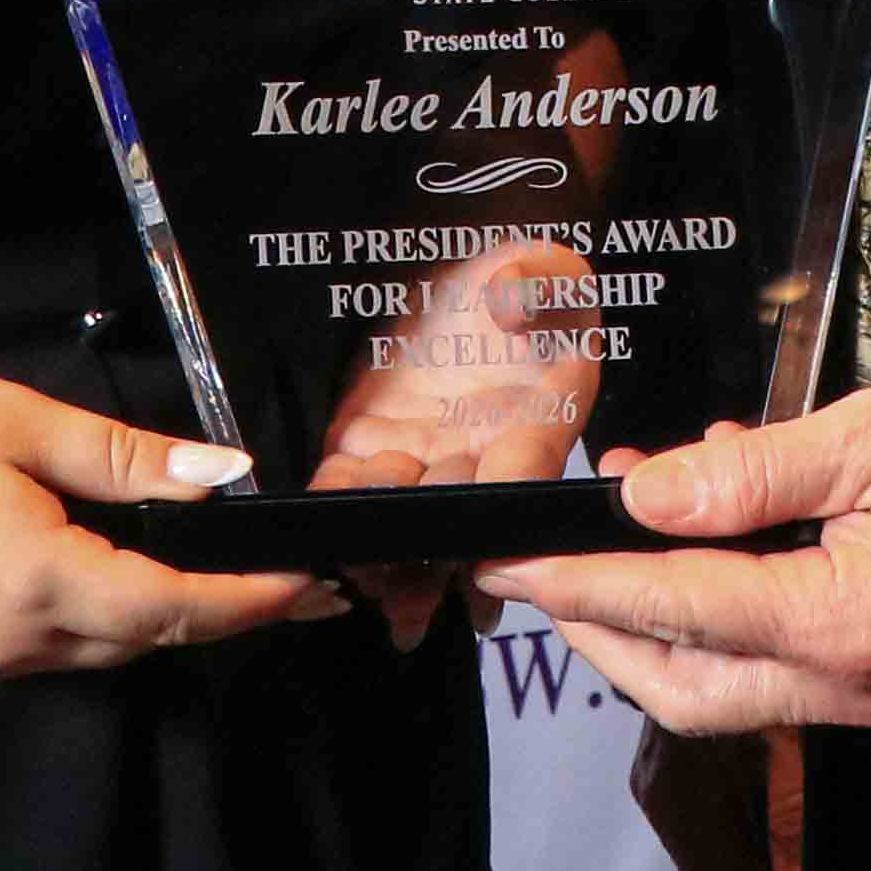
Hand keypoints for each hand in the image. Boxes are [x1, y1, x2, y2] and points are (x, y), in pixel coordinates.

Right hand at [0, 364, 345, 678]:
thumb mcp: (17, 421)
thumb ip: (125, 457)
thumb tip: (225, 476)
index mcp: (39, 581)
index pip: (176, 607)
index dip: (253, 599)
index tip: (314, 581)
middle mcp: (14, 640)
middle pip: (147, 638)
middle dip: (222, 611)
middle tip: (292, 578)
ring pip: (102, 649)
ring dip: (162, 617)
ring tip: (222, 573)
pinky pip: (53, 648)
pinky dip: (103, 618)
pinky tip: (120, 575)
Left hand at [309, 237, 603, 648]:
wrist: (467, 263)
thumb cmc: (519, 274)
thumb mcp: (547, 268)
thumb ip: (536, 282)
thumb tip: (510, 298)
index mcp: (538, 419)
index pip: (521, 472)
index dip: (498, 507)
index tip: (478, 544)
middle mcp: (481, 452)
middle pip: (460, 521)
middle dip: (434, 566)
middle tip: (408, 607)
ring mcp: (422, 453)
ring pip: (404, 518)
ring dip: (386, 559)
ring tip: (363, 585)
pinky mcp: (368, 440)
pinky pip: (350, 486)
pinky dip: (339, 516)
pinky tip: (322, 544)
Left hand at [467, 384, 870, 732]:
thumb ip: (751, 474)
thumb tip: (650, 496)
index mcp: (844, 622)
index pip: (673, 611)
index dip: (580, 583)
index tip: (513, 561)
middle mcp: (853, 685)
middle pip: (682, 686)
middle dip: (599, 632)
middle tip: (545, 569)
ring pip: (727, 690)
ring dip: (658, 629)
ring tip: (627, 541)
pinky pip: (781, 669)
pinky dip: (727, 619)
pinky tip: (722, 540)